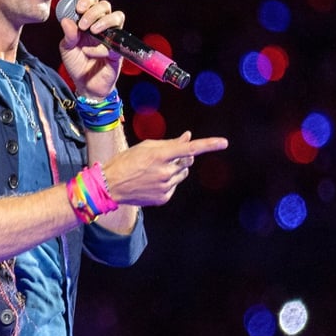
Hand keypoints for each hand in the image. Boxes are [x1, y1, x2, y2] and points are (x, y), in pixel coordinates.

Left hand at [58, 0, 124, 97]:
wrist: (85, 85)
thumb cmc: (77, 64)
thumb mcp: (67, 47)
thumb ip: (68, 34)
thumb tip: (67, 20)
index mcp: (89, 21)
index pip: (93, 0)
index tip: (78, 9)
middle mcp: (102, 26)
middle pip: (106, 5)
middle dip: (94, 11)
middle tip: (83, 25)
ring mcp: (112, 37)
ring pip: (118, 17)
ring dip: (104, 21)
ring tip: (92, 31)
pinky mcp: (117, 51)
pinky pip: (113, 44)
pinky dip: (98, 48)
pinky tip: (88, 53)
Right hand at [102, 131, 228, 206]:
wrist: (111, 185)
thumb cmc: (126, 161)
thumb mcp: (146, 146)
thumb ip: (170, 143)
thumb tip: (188, 137)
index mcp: (160, 155)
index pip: (190, 149)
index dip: (208, 145)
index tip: (224, 142)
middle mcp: (165, 172)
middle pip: (187, 162)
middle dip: (182, 158)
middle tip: (166, 157)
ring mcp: (165, 187)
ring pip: (182, 174)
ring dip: (174, 170)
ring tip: (154, 171)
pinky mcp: (164, 198)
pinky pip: (174, 186)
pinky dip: (168, 182)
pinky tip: (152, 181)